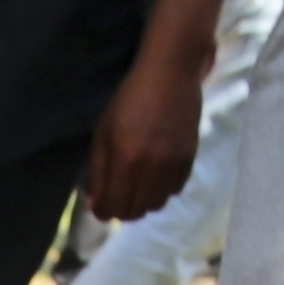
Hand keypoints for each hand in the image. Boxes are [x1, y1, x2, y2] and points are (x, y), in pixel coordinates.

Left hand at [82, 40, 200, 222]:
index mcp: (126, 160)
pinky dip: (162, 189)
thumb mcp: (104, 132)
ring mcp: (174, 164)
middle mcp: (152, 167)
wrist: (171, 73)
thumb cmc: (130, 99)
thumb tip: (93, 203)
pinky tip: (155, 174)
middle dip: (121, 209)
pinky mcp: (190, 158)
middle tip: (115, 195)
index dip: (102, 211)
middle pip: (135, 211)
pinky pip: (175, 190)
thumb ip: (97, 171)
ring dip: (142, 201)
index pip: (112, 207)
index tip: (99, 204)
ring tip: (135, 185)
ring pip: (156, 205)